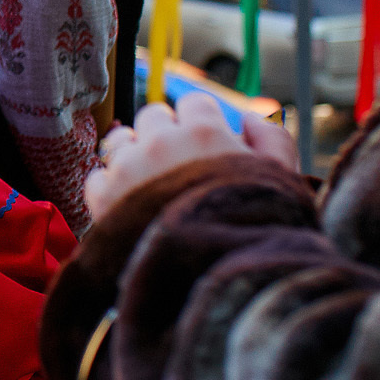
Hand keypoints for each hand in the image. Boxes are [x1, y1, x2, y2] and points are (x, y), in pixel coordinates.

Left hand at [84, 92, 297, 222]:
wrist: (217, 277)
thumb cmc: (256, 227)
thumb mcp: (281, 180)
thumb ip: (272, 139)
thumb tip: (247, 116)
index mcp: (204, 132)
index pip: (194, 102)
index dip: (202, 121)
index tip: (206, 142)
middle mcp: (161, 142)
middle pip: (153, 116)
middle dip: (165, 133)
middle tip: (179, 164)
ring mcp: (128, 167)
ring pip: (120, 141)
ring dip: (134, 154)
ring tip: (152, 183)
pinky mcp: (104, 196)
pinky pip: (98, 176)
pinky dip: (111, 186)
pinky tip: (132, 205)